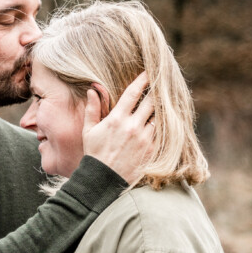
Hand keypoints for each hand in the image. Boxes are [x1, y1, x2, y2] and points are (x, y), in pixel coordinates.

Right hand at [82, 72, 155, 186]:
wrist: (103, 180)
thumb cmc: (94, 154)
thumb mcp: (88, 131)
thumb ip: (92, 109)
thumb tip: (93, 90)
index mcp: (116, 119)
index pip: (133, 93)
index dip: (142, 80)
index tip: (148, 72)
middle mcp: (132, 126)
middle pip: (151, 101)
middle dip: (156, 91)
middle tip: (160, 84)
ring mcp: (144, 138)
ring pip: (159, 116)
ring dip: (160, 109)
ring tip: (163, 102)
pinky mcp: (152, 149)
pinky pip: (162, 132)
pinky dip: (163, 125)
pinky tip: (163, 121)